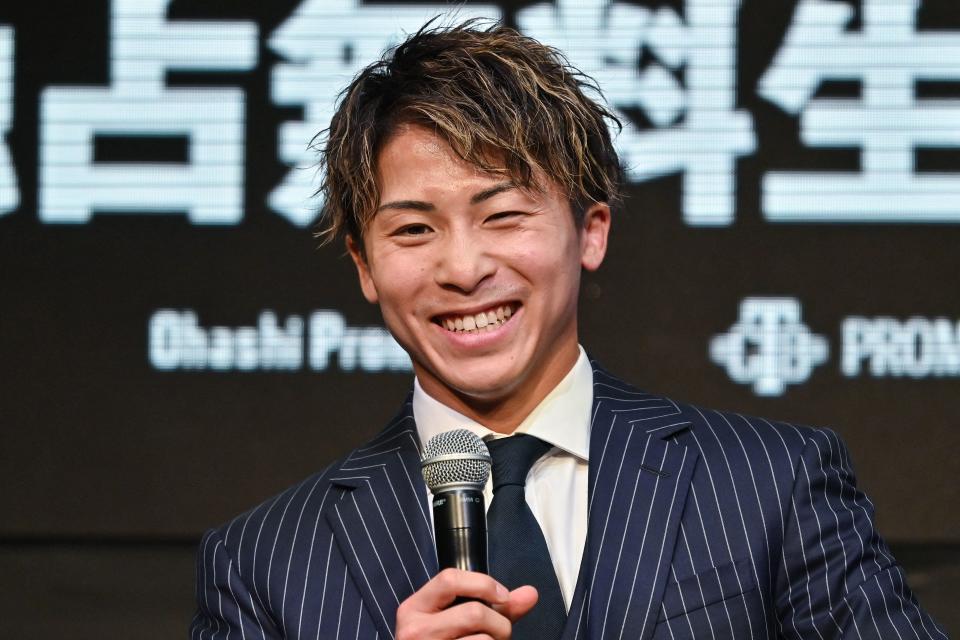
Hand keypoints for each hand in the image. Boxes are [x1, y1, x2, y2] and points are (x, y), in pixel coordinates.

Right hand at [395, 568, 537, 639]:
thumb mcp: (456, 619)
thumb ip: (493, 605)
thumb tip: (531, 593)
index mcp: (414, 608)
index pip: (449, 579)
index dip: (483, 583)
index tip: (502, 596)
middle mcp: (415, 630)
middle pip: (474, 613)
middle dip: (500, 623)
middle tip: (500, 634)